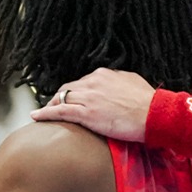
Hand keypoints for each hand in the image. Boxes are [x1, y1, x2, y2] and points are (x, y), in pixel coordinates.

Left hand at [31, 68, 156, 139]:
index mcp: (104, 75)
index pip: (82, 82)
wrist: (155, 115)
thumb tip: (116, 83)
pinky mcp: (86, 113)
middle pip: (68, 89)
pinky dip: (45, 114)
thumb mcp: (134, 83)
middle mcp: (93, 83)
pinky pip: (59, 112)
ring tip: (44, 113)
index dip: (76, 91)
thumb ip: (120, 82)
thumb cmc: (150, 103)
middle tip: (55, 106)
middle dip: (60, 97)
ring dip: (51, 105)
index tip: (73, 98)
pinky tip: (36, 116)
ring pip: (61, 99)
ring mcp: (88, 98)